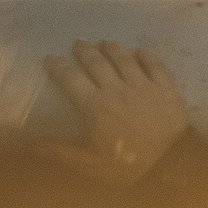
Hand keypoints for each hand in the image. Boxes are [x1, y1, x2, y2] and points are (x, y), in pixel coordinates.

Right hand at [40, 40, 188, 187]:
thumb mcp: (91, 165)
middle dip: (85, 50)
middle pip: (97, 62)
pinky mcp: (166, 89)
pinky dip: (146, 56)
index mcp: (96, 106)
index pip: (71, 79)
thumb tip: (35, 147)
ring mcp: (144, 86)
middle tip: (79, 43)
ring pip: (125, 59)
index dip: (58, 67)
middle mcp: (118, 89)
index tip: (50, 58)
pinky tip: (140, 50)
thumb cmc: (129, 166)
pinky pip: (155, 66)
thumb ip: (63, 154)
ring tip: (106, 41)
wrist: (171, 165)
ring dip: (113, 48)